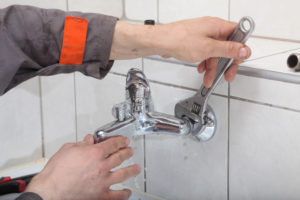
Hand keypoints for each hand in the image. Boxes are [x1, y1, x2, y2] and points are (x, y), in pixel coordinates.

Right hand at [26, 135, 140, 199]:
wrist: (50, 192)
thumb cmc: (55, 172)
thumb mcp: (67, 150)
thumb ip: (81, 144)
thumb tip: (88, 140)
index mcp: (95, 153)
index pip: (113, 144)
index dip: (121, 141)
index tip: (124, 141)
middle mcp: (102, 166)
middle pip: (120, 156)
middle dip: (127, 152)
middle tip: (130, 151)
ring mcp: (103, 181)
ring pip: (124, 174)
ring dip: (132, 170)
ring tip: (136, 168)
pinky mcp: (100, 195)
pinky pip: (117, 195)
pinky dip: (124, 194)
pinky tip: (128, 192)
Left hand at [159, 17, 250, 86]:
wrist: (160, 42)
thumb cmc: (179, 40)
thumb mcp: (208, 48)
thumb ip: (228, 49)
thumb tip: (244, 49)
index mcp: (217, 26)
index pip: (238, 34)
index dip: (241, 48)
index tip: (239, 60)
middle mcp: (211, 29)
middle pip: (227, 47)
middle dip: (226, 63)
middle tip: (227, 75)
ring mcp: (203, 35)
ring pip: (215, 52)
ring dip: (213, 67)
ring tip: (208, 78)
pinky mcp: (195, 41)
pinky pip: (205, 53)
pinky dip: (205, 62)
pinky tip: (200, 69)